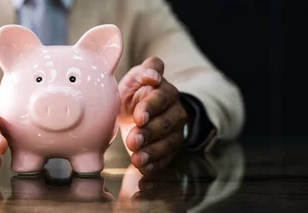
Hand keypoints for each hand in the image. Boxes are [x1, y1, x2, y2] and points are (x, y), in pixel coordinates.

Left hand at [118, 57, 188, 174]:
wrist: (140, 111)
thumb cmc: (135, 93)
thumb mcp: (135, 78)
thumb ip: (143, 71)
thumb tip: (151, 74)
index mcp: (163, 89)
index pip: (162, 94)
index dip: (151, 105)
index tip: (139, 116)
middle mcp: (174, 108)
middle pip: (165, 121)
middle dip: (148, 132)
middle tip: (132, 140)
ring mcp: (175, 128)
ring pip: (168, 141)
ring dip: (151, 151)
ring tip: (136, 158)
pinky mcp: (172, 145)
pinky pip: (167, 157)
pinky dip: (155, 165)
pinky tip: (144, 168)